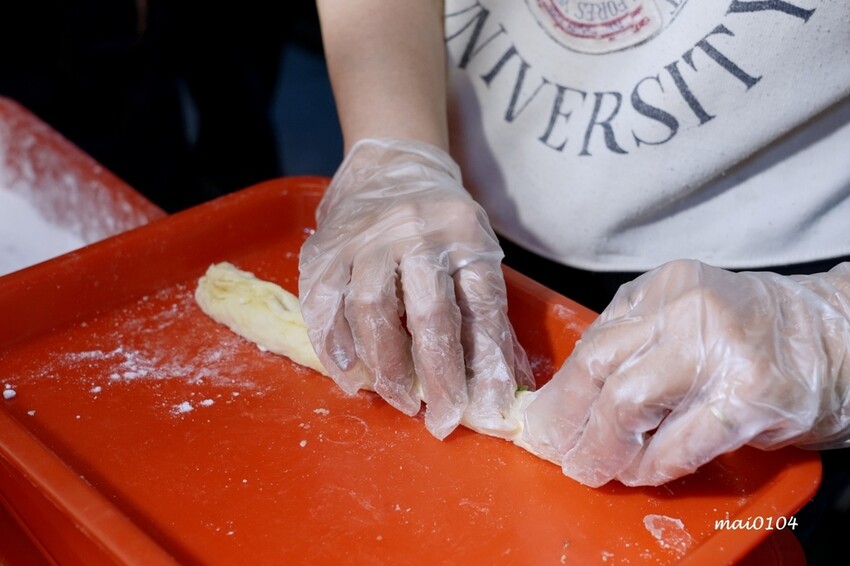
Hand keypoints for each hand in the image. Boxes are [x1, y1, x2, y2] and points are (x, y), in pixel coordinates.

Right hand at [299, 138, 532, 439]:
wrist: (389, 164)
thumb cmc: (442, 222)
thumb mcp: (476, 252)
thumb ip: (486, 316)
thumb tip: (505, 388)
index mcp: (464, 235)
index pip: (481, 308)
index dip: (486, 365)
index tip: (489, 410)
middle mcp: (416, 233)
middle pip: (428, 315)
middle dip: (437, 377)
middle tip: (441, 420)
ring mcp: (366, 239)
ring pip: (372, 312)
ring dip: (384, 367)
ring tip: (399, 401)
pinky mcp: (326, 248)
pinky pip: (323, 305)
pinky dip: (334, 346)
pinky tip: (348, 375)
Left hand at [521, 259, 849, 486]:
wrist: (837, 339)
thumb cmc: (752, 333)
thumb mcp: (685, 316)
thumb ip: (635, 344)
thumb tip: (573, 398)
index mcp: (662, 287)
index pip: (591, 342)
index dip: (560, 390)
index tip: (542, 420)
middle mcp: (687, 310)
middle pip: (597, 369)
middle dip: (566, 420)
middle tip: (557, 451)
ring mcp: (719, 352)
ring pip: (627, 405)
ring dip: (603, 449)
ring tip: (596, 468)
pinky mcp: (749, 398)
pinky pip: (679, 444)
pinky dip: (651, 466)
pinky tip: (642, 473)